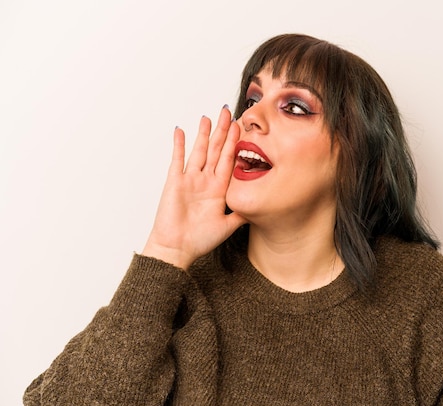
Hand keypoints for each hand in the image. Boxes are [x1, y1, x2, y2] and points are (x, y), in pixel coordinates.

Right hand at [142, 106, 246, 269]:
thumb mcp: (228, 225)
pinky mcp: (175, 182)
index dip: (234, 143)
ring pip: (199, 151)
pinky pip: (177, 160)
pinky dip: (179, 145)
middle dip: (221, 132)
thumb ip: (242, 213)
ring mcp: (189, 180)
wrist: (177, 249)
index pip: (228, 160)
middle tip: (227, 112)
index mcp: (218, 189)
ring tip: (208, 117)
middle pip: (215, 150)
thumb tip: (260, 205)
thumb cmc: (199, 240)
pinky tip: (181, 131)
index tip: (240, 127)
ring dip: (203, 134)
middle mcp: (205, 181)